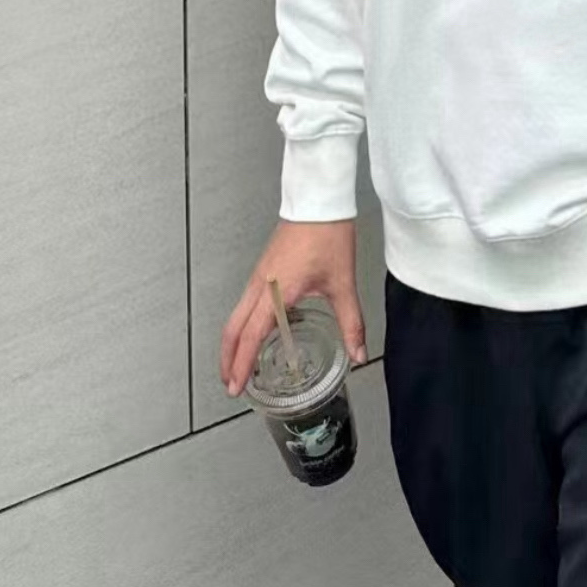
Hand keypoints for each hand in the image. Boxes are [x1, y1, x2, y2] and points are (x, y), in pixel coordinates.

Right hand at [220, 218, 365, 398]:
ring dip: (233, 343)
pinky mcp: (263, 269)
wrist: (318, 200)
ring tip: (239, 366)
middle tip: (231, 385)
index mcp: (277, 291)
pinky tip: (255, 334)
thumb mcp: (343, 283)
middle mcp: (261, 285)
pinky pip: (244, 303)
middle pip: (233, 329)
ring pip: (235, 316)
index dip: (241, 364)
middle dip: (228, 360)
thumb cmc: (327, 234)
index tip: (236, 386)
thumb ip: (351, 322)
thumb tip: (358, 353)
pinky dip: (242, 325)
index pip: (251, 336)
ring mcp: (259, 276)